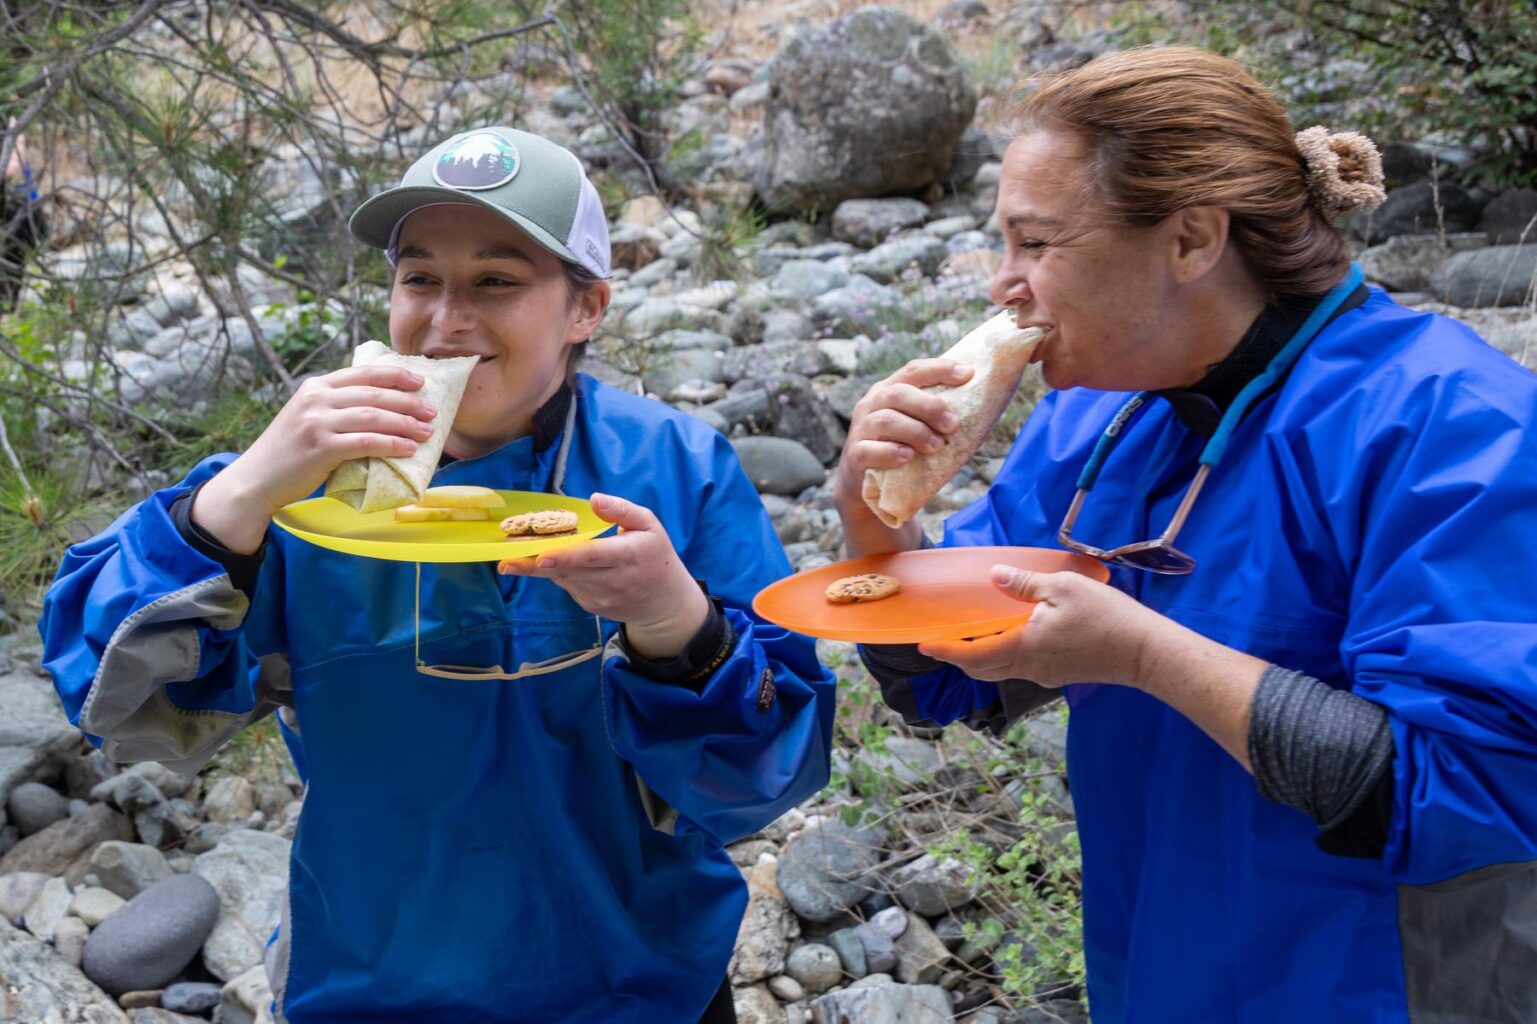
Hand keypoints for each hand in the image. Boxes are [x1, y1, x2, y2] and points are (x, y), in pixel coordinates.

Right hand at [193, 365, 436, 552]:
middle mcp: (316, 399)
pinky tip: (408, 449)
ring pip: (374, 416)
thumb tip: (382, 406)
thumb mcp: (309, 417)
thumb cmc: (290, 452)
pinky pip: (366, 442)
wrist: (257, 479)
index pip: (363, 373)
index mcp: (316, 386)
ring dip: (406, 423)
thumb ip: (336, 406)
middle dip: (408, 401)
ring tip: (427, 431)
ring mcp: (318, 422)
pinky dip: (391, 444)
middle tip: (432, 411)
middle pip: (374, 394)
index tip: (420, 381)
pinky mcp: (321, 447)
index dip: (395, 375)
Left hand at [497, 493, 709, 659]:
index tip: (541, 555)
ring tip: (514, 559)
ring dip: (539, 569)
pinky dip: (557, 574)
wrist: (665, 603)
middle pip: (569, 572)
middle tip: (507, 561)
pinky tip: (550, 563)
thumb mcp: (649, 525)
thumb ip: (622, 510)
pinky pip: (569, 586)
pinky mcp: (592, 607)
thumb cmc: (655, 556)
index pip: (592, 556)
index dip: (565, 556)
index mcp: (628, 556)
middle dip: (535, 566)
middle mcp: (613, 581)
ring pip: (564, 580)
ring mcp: (601, 598)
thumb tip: (594, 499)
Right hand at [831, 358, 972, 555]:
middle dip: (929, 405)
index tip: (967, 374)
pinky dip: (890, 452)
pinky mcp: (854, 456)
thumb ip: (939, 417)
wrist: (868, 488)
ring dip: (916, 431)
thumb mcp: (919, 428)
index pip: (913, 370)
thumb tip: (986, 409)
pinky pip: (868, 450)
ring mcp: (860, 430)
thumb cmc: (903, 452)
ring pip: (885, 420)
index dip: (939, 369)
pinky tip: (907, 457)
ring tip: (937, 446)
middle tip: (952, 424)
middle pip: (899, 393)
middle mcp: (871, 405)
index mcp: (889, 390)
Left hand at [921, 565, 1267, 767]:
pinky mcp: (1062, 673)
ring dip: (982, 656)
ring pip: (1002, 669)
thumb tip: (995, 576)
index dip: (946, 651)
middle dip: (959, 656)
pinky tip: (1010, 635)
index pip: (972, 656)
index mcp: (1023, 649)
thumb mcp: (1063, 588)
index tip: (923, 644)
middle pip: (983, 668)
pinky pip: (1022, 666)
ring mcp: (1046, 674)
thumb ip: (1025, 584)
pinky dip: (1005, 654)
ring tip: (970, 635)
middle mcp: (1030, 667)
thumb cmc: (1107, 617)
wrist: (1147, 653)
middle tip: (941, 639)